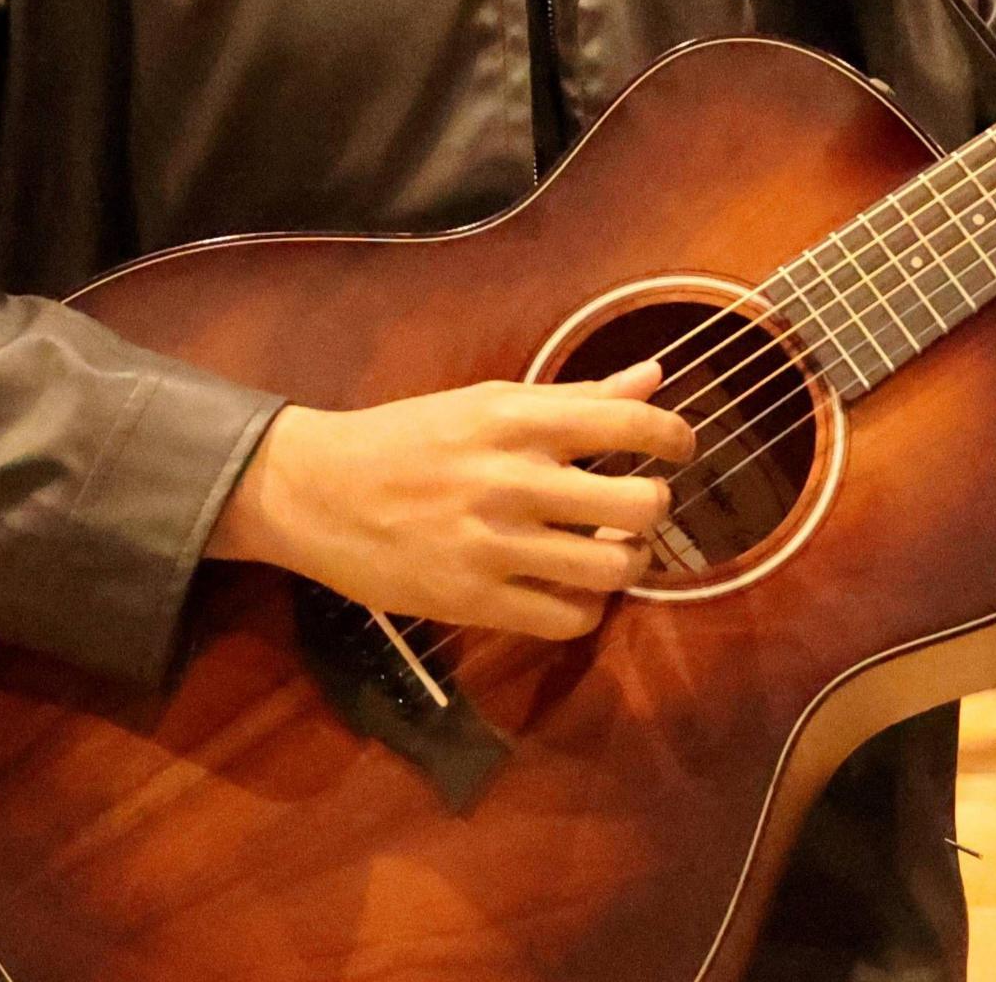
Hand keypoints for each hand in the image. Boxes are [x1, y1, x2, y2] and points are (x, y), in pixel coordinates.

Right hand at [207, 359, 694, 638]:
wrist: (315, 492)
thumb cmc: (405, 439)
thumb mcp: (485, 402)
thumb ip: (575, 396)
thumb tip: (655, 377)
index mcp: (516, 419)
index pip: (631, 422)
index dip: (675, 438)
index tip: (680, 448)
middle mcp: (512, 479)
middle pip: (638, 504)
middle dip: (654, 508)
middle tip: (639, 508)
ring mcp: (493, 545)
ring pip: (612, 569)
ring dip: (629, 563)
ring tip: (613, 552)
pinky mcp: (474, 600)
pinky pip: (568, 619)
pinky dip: (587, 608)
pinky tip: (573, 589)